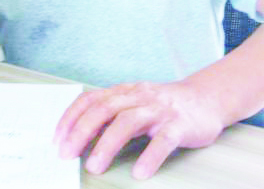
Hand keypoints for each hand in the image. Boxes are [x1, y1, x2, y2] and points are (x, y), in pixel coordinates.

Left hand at [53, 81, 224, 178]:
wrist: (206, 98)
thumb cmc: (163, 106)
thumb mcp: (134, 103)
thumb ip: (111, 114)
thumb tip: (79, 137)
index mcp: (124, 92)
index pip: (90, 99)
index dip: (71, 117)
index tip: (57, 140)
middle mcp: (139, 97)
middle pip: (104, 109)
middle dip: (82, 131)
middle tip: (67, 154)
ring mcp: (160, 110)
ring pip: (128, 122)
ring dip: (107, 145)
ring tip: (94, 167)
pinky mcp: (181, 125)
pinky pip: (163, 141)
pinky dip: (150, 156)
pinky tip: (140, 172)